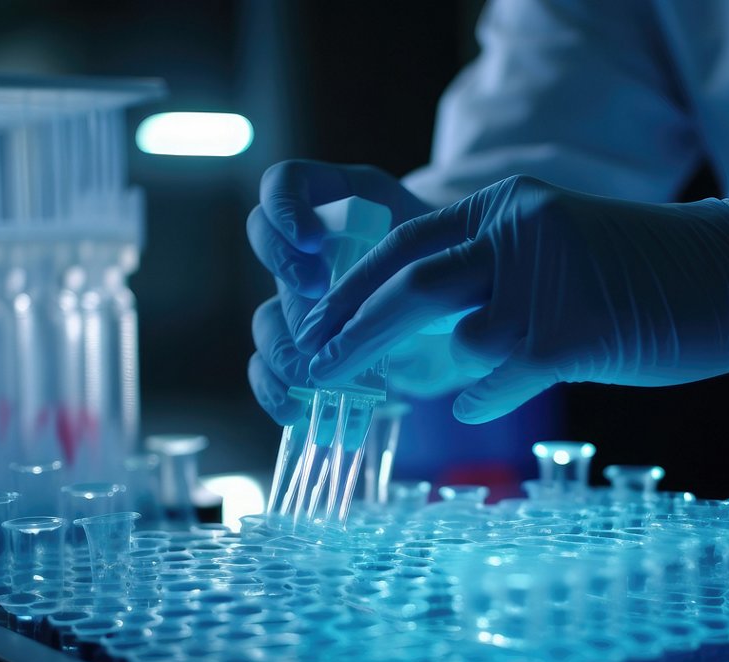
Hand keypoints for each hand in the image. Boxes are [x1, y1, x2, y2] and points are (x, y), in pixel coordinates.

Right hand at [246, 161, 432, 422]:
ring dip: (282, 350)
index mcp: (340, 206)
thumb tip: (431, 290)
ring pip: (266, 319)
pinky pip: (267, 366)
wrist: (463, 299)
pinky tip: (295, 409)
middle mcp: (311, 251)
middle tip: (321, 331)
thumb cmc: (450, 258)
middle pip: (272, 263)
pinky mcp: (309, 349)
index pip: (285, 185)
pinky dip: (274, 389)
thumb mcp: (446, 241)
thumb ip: (432, 248)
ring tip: (312, 377)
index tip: (314, 243)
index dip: (286, 210)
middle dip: (296, 299)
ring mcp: (303, 302)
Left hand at [295, 175, 728, 422]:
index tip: (316, 327)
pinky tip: (473, 404)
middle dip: (350, 334)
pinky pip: (496, 381)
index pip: (402, 244)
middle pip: (409, 286)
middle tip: (314, 370)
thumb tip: (424, 338)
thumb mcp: (555, 246)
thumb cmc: (640, 274)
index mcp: (506, 208)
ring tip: (407, 390)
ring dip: (422, 373)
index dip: (350, 289)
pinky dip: (478, 398)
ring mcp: (545, 287)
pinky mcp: (572, 338)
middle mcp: (517, 236)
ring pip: (451, 340)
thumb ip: (491, 275)